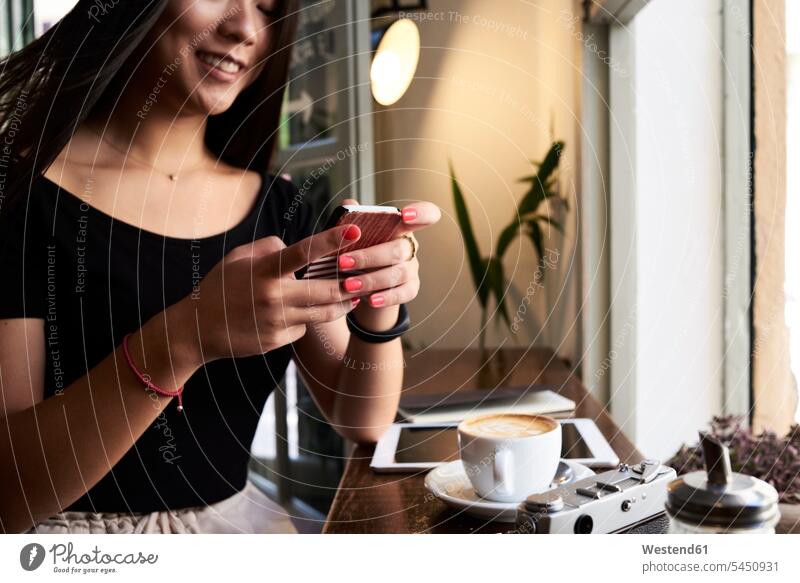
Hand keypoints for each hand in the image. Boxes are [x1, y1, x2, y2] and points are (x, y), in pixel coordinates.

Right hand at [174, 223, 368, 364]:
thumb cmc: (220, 288)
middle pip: (327, 290)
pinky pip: (303, 328)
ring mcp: (276, 321)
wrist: (198, 329)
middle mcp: (273, 296)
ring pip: (324, 313)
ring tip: (351, 297)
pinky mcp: (277, 340)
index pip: (304, 252)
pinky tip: (298, 316)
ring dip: (341, 305)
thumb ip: (270, 247)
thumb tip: (296, 247)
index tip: (354, 230)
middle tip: (363, 276)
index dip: (331, 240)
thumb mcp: (238, 258)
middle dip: (350, 284)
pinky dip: (305, 320)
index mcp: (264, 271)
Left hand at [335, 199, 440, 308]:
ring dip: (372, 279)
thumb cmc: (358, 251)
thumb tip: (348, 205)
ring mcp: (412, 268)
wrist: (361, 282)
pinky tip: (371, 300)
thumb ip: (351, 218)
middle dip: (369, 257)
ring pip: (399, 273)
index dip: (421, 213)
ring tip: (348, 285)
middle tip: (343, 262)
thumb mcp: (353, 234)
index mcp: (401, 226)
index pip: (425, 214)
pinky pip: (403, 293)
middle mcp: (410, 246)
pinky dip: (387, 297)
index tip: (405, 215)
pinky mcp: (411, 288)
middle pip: (399, 249)